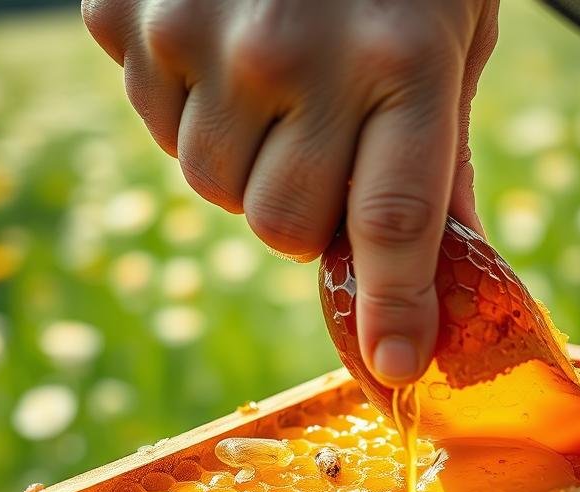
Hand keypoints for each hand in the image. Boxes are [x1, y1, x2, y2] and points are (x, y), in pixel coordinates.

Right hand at [81, 0, 498, 385]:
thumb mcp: (451, 31)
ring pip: (212, 184)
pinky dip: (186, 104)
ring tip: (271, 74)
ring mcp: (200, 33)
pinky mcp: (128, 11)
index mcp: (403, 56)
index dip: (391, 309)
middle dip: (306, 210)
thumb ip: (443, 153)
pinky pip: (154, 119)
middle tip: (322, 142)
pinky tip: (216, 38)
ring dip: (246, 159)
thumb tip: (446, 273)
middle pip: (283, 226)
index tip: (395, 368)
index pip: (394, 222)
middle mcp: (297, 55)